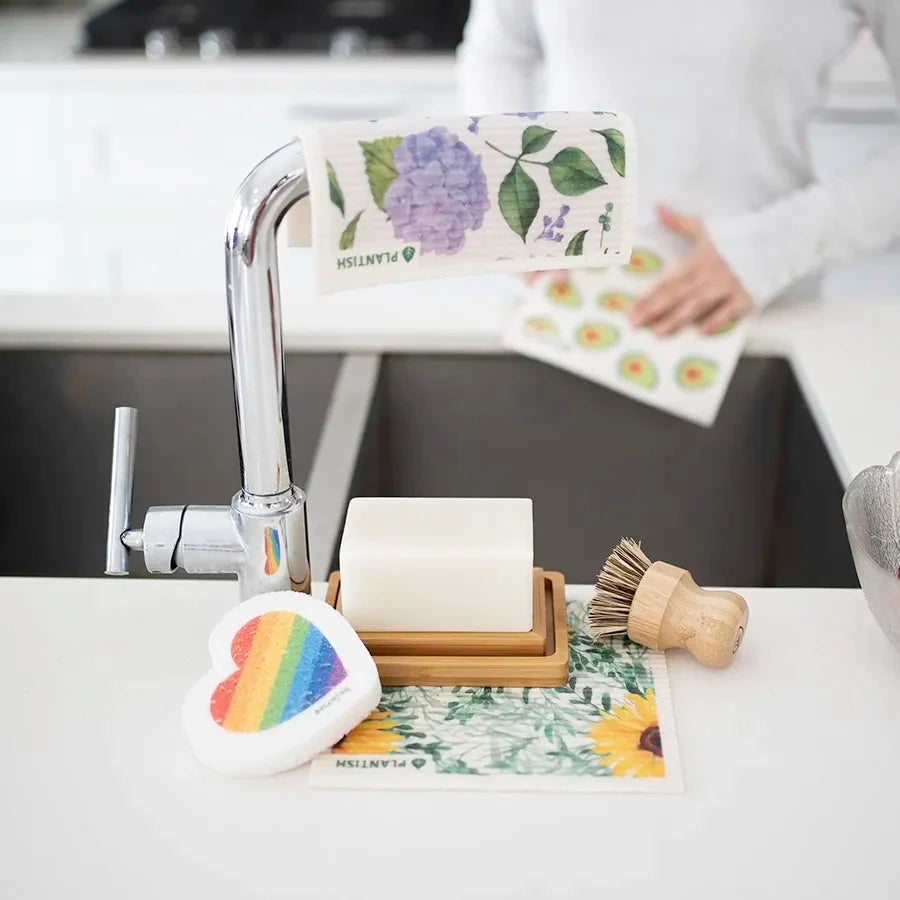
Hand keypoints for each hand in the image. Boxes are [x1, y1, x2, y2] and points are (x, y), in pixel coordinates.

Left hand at [629, 206, 753, 334]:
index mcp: (698, 261)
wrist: (777, 237)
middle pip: (676, 296)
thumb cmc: (740, 234)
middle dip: (654, 310)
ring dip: (676, 319)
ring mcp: (727, 287)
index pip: (667, 282)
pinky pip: (728, 311)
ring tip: (658, 332)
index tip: (631, 309)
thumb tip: (657, 208)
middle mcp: (709, 275)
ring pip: (697, 305)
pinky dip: (715, 321)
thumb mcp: (705, 227)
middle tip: (635, 324)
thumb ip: (678, 222)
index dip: (648, 296)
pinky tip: (701, 332)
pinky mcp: (746, 296)